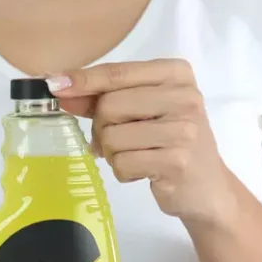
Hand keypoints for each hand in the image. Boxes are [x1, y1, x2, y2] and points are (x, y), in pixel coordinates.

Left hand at [46, 59, 236, 224]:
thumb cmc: (171, 144)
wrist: (207, 188)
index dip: (83, 80)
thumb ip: (105, 98)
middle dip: (102, 128)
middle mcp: (185, 97)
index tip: (54, 85)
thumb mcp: (143, 112)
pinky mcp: (176, 161)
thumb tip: (61, 89)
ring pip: (112, 137)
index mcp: (176, 74)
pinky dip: (123, 172)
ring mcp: (183, 129)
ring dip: (113, 154)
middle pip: (110, 105)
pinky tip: (144, 172)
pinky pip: (122, 164)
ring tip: (136, 157)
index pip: (118, 73)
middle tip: (118, 142)